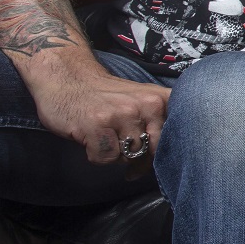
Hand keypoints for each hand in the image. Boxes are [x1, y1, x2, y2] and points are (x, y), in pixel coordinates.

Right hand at [31, 68, 169, 168]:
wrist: (67, 77)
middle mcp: (147, 104)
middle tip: (121, 147)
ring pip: (130, 157)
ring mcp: (123, 114)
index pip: (177, 136)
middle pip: (153, 152)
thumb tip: (157, 166)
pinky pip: (106, 159)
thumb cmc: (105, 96)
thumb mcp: (141, 100)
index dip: (164, 152)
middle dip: (139, 158)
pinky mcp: (98, 125)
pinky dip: (96, 155)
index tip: (149, 152)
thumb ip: (157, 124)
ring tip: (106, 137)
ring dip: (116, 155)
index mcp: (161, 99)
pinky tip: (91, 140)